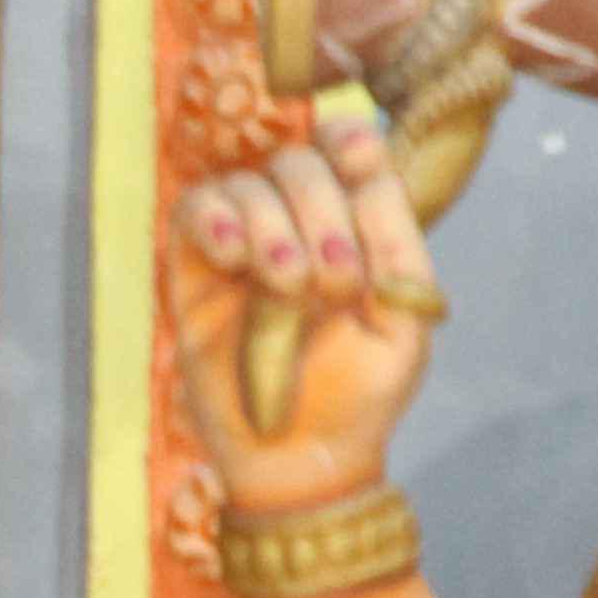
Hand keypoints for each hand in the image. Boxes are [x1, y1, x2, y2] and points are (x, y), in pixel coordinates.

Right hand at [169, 106, 441, 513]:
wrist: (302, 457)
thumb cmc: (362, 392)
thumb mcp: (404, 316)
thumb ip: (396, 240)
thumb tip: (367, 170)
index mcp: (357, 228)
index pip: (348, 148)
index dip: (349, 140)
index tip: (359, 164)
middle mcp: (298, 227)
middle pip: (299, 163)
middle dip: (320, 213)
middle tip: (330, 284)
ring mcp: (242, 248)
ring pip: (246, 184)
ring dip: (272, 227)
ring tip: (282, 287)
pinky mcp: (194, 274)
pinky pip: (193, 211)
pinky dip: (212, 220)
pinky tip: (231, 257)